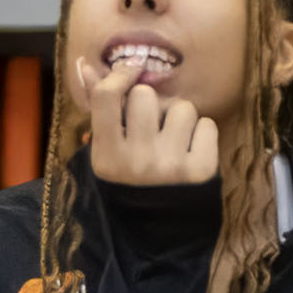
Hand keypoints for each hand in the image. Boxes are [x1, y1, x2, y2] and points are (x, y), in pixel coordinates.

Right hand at [86, 60, 224, 193]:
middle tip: (151, 125)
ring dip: (180, 118)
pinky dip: (202, 134)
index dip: (120, 74)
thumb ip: (99, 106)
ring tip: (173, 140)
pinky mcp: (202, 171)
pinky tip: (191, 150)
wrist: (158, 228)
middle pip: (146, 96)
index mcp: (107, 156)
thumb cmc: (129, 178)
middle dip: (151, 104)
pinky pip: (208, 125)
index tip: (131, 71)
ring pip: (182, 108)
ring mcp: (171, 166)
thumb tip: (85, 64)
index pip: (107, 96)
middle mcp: (138, 161)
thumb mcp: (106, 149)